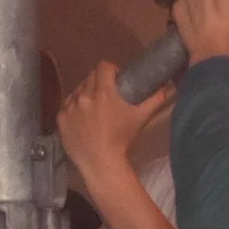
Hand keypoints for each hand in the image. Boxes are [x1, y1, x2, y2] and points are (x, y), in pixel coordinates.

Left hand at [57, 61, 162, 197]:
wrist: (101, 163)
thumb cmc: (123, 139)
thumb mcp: (141, 117)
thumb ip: (155, 99)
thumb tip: (167, 87)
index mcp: (104, 92)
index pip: (103, 66)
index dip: (111, 69)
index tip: (116, 78)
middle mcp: (84, 95)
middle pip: (90, 77)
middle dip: (99, 81)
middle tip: (106, 93)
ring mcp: (70, 107)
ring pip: (77, 90)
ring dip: (85, 93)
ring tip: (93, 106)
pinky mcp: (60, 118)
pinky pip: (67, 105)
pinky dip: (74, 108)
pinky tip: (82, 117)